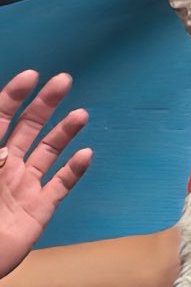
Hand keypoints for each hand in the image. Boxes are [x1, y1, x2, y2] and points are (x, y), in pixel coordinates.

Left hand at [0, 71, 91, 277]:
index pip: (1, 118)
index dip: (13, 96)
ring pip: (47, 151)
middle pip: (27, 128)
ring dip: (63, 131)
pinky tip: (85, 154)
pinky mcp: (38, 209)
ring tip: (80, 114)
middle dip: (44, 103)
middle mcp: (5, 167)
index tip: (30, 77)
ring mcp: (23, 187)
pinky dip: (73, 170)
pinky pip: (59, 185)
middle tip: (63, 80)